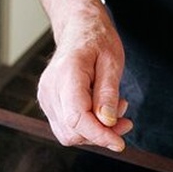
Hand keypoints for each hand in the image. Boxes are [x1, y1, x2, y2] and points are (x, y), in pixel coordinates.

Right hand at [37, 0, 132, 150]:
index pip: (77, 118)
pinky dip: (87, 126)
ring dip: (95, 131)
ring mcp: (47, 97)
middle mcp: (50, 89)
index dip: (99, 135)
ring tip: (115, 110)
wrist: (79, 28)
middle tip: (125, 121)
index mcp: (67, 75)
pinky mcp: (49, 103)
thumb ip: (108, 93)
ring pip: (69, 134)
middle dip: (101, 134)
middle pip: (72, 131)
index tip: (119, 143)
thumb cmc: (97, 40)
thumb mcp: (112, 62)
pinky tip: (101, 110)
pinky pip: (67, 127)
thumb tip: (107, 122)